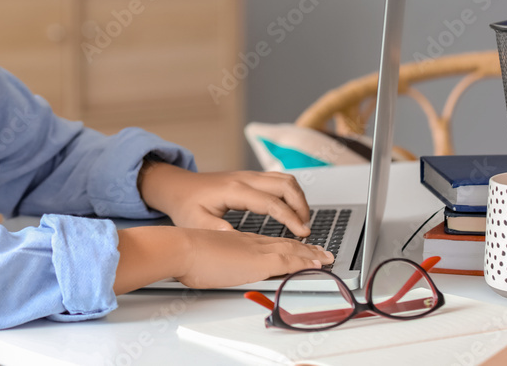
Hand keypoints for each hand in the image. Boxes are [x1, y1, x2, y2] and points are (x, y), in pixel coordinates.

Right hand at [113, 225, 334, 292]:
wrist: (181, 248)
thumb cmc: (186, 254)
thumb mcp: (205, 254)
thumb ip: (217, 258)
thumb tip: (215, 266)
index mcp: (238, 240)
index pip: (269, 242)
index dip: (286, 244)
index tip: (298, 246)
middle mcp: (251, 241)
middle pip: (284, 244)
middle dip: (305, 249)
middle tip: (321, 252)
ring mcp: (256, 250)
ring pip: (291, 250)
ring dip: (311, 254)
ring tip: (325, 258)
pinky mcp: (259, 262)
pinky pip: (289, 261)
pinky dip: (305, 262)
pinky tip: (316, 264)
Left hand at [139, 164, 312, 236]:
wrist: (176, 186)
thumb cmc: (185, 204)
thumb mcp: (195, 222)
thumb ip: (216, 230)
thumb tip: (236, 238)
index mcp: (233, 190)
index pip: (271, 202)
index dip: (290, 218)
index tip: (302, 233)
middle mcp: (244, 178)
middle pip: (285, 184)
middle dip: (301, 206)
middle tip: (305, 228)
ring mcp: (247, 175)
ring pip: (284, 178)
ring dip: (298, 198)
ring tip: (301, 221)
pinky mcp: (249, 177)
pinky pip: (277, 179)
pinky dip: (290, 193)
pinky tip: (290, 210)